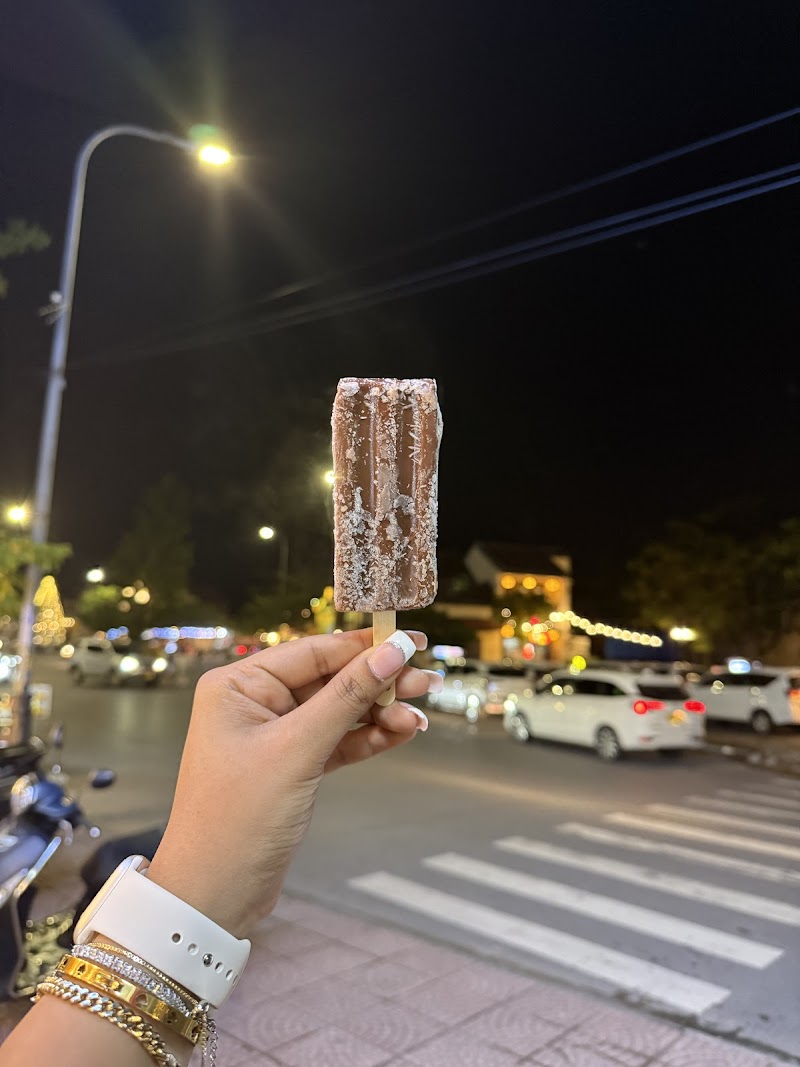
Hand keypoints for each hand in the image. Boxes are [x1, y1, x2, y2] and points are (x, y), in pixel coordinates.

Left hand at [146, 628, 432, 936]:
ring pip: (338, 711)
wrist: (214, 896)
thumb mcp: (297, 750)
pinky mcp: (292, 766)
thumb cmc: (237, 819)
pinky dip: (369, 738)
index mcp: (238, 685)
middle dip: (379, 681)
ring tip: (419, 717)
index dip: (365, 646)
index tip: (411, 643)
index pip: (314, 651)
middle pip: (330, 678)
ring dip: (380, 713)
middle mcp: (253, 703)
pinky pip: (338, 741)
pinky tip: (401, 735)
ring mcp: (273, 736)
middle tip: (427, 681)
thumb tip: (391, 652)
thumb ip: (347, 697)